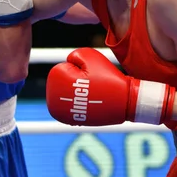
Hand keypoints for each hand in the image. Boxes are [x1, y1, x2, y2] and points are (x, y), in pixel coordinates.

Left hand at [46, 48, 174, 125]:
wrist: (123, 101)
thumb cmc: (107, 77)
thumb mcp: (89, 56)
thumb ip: (73, 55)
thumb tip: (67, 65)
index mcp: (55, 80)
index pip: (62, 68)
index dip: (79, 68)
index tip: (90, 76)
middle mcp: (53, 99)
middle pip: (63, 82)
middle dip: (76, 81)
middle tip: (92, 85)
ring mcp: (60, 113)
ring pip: (67, 94)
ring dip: (77, 92)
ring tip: (92, 93)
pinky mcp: (69, 121)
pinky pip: (72, 106)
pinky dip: (81, 103)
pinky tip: (91, 102)